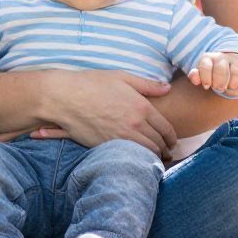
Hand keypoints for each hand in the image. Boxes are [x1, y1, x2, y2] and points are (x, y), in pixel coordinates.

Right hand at [30, 70, 176, 158]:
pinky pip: (130, 158)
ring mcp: (121, 138)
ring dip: (154, 158)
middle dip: (165, 150)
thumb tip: (167, 88)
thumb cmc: (91, 83)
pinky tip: (138, 159)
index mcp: (141, 107)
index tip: (172, 141)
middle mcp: (134, 125)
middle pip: (159, 144)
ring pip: (146, 154)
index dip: (172, 137)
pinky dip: (138, 161)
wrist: (65, 97)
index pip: (166, 128)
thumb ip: (147, 85)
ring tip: (156, 158)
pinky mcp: (107, 146)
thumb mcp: (121, 77)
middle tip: (167, 152)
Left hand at [189, 51, 237, 96]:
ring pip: (233, 72)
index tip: (206, 86)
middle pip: (221, 69)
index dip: (206, 78)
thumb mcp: (201, 74)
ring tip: (225, 88)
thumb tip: (194, 77)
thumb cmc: (210, 73)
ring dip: (229, 83)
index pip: (205, 66)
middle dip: (219, 82)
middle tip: (217, 88)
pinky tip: (232, 87)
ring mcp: (232, 60)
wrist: (227, 65)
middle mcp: (219, 57)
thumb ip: (195, 76)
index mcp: (206, 58)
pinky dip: (237, 84)